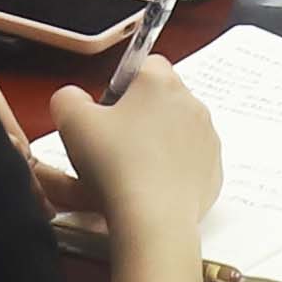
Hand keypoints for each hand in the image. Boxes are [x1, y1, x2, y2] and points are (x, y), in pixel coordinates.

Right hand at [51, 58, 223, 249]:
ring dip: (157, 142)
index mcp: (160, 82)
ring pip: (177, 130)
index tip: (107, 111)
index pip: (144, 63)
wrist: (152, 217)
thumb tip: (74, 99)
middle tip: (113, 144)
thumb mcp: (71, 121)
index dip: (122, 85)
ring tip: (131, 169)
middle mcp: (192, 103)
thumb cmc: (115, 166)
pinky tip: (150, 186)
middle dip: (139, 115)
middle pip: (161, 98)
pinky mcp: (213, 170)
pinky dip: (172, 169)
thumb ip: (68, 98)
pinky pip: (190, 161)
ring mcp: (207, 138)